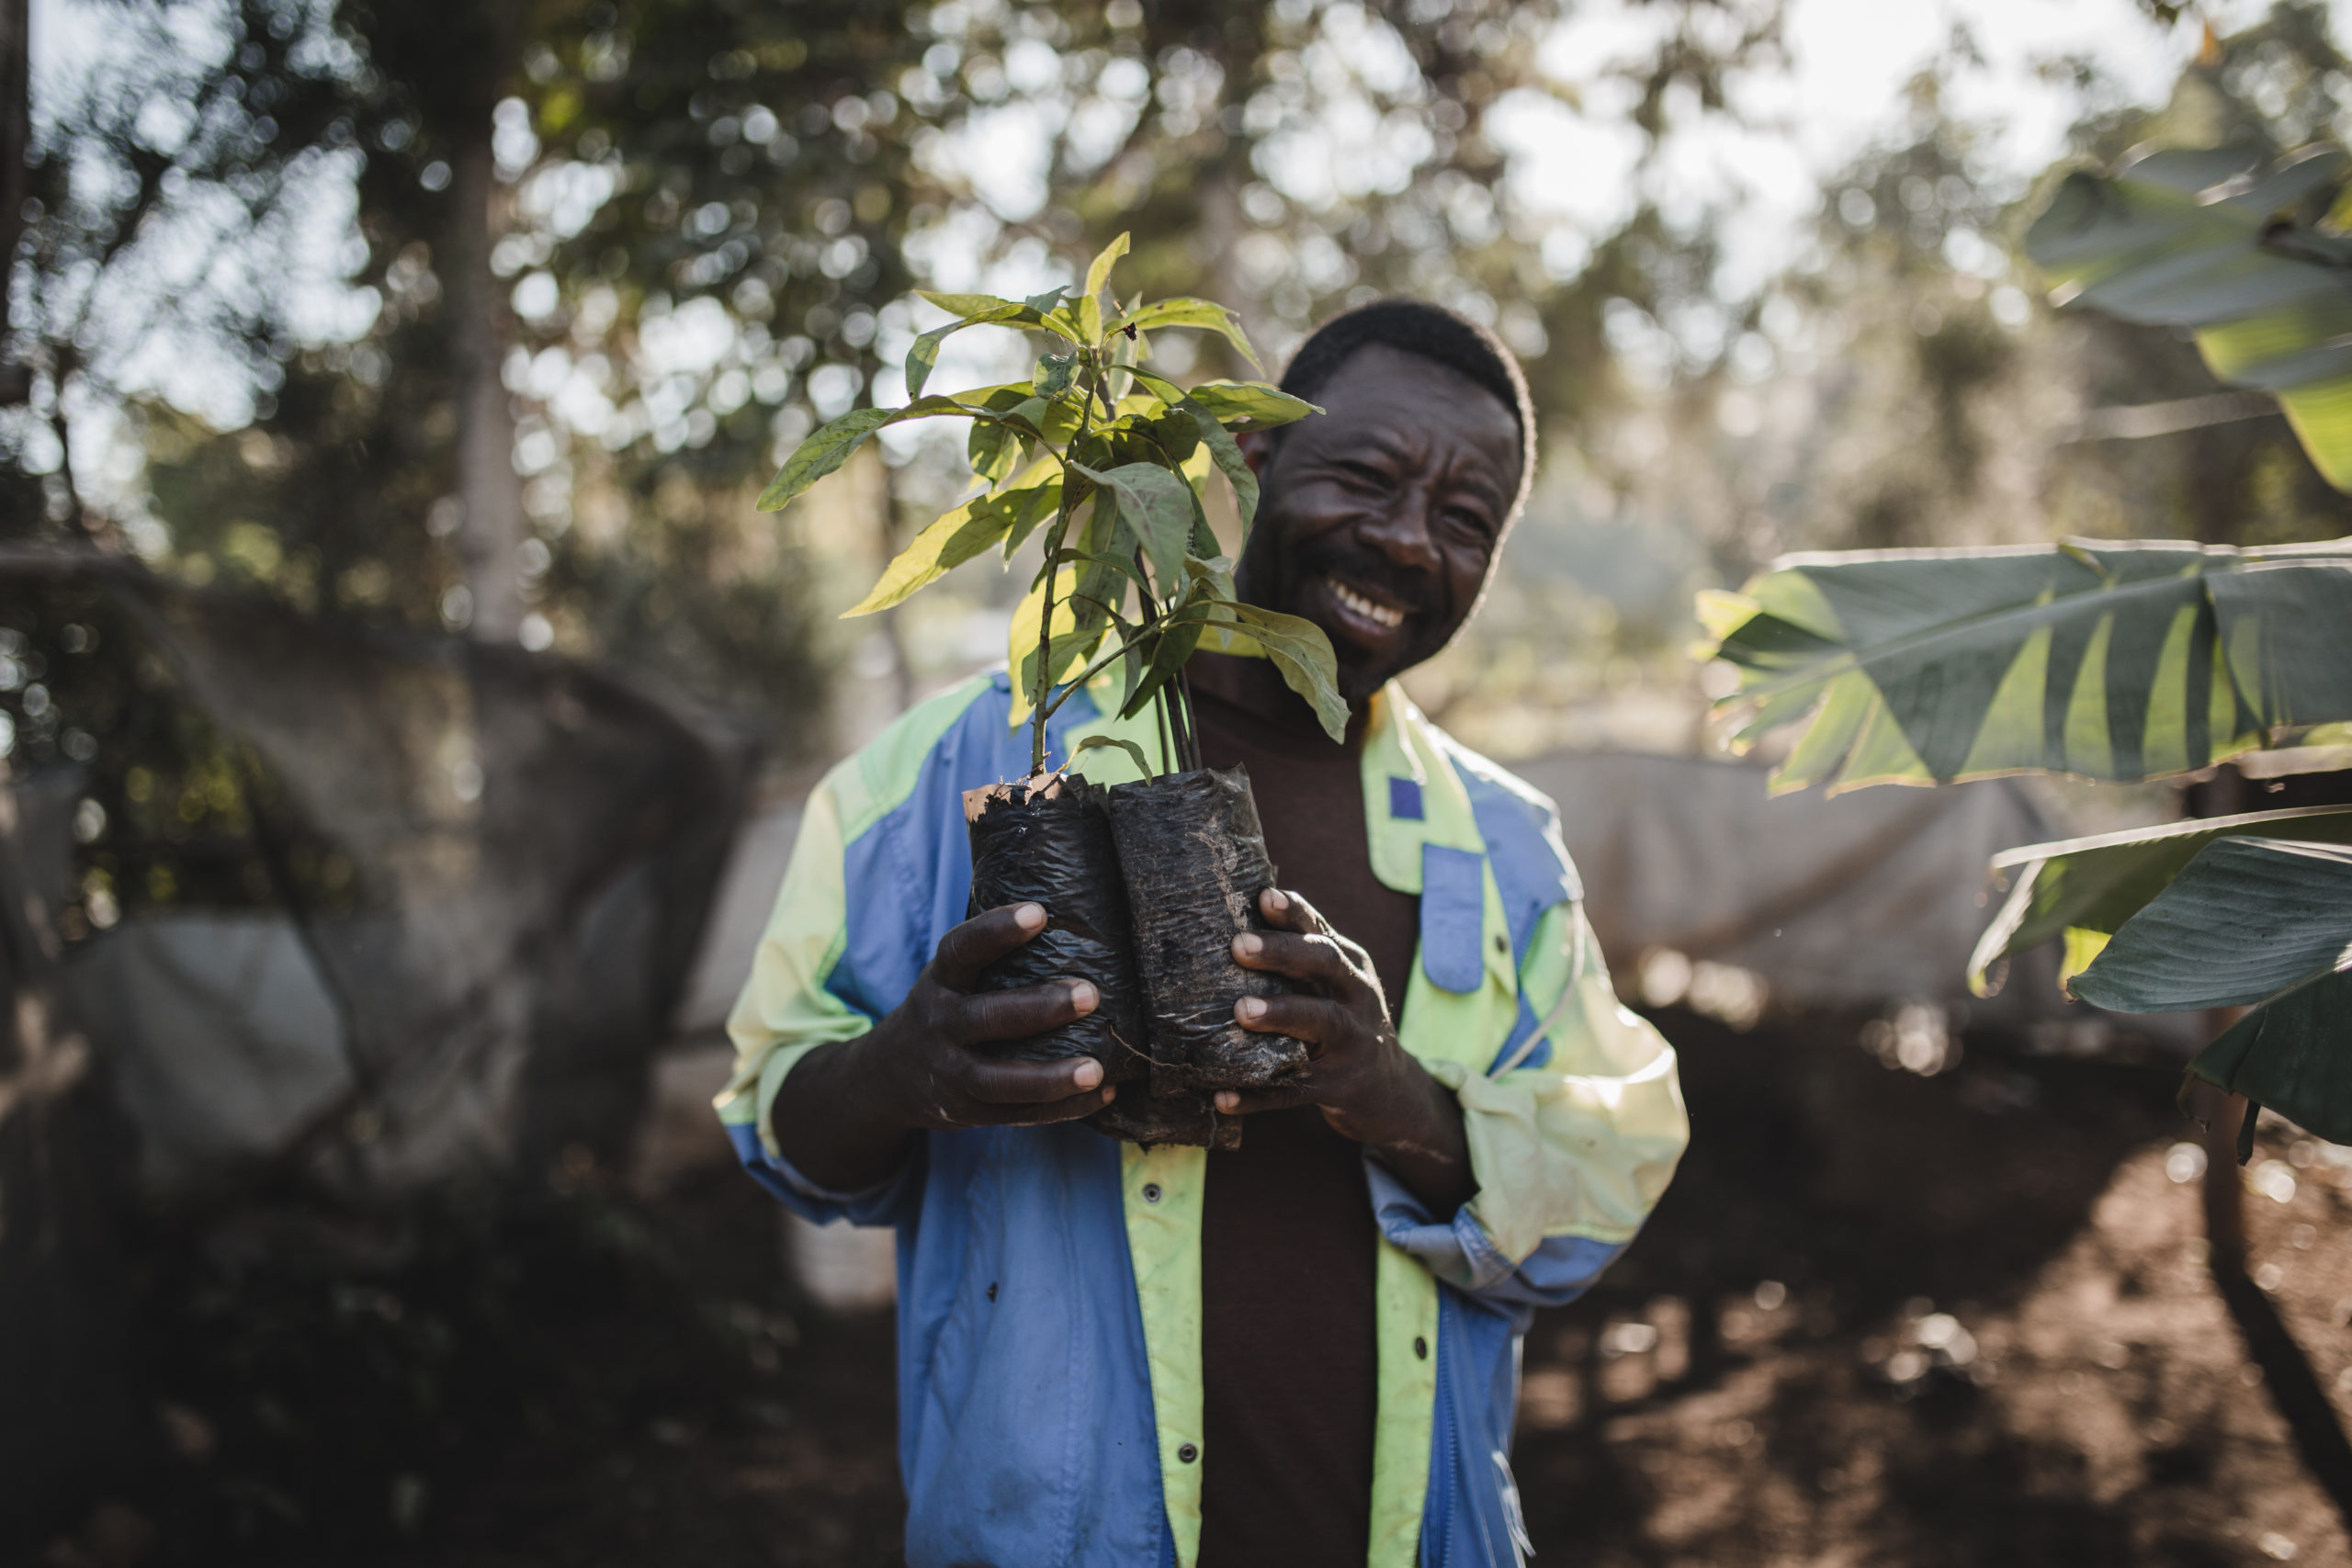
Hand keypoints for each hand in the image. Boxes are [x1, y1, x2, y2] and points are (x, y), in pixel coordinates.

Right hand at [770, 901, 1115, 1193]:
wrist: (886, 1078)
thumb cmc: (945, 1006)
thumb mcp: (950, 972)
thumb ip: (993, 947)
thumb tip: (1066, 884)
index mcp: (938, 980)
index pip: (961, 950)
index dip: (996, 931)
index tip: (1039, 912)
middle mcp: (939, 1025)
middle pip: (986, 1019)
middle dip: (1038, 1009)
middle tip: (1091, 993)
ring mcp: (950, 1074)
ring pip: (1000, 1080)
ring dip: (1051, 1076)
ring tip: (1099, 1066)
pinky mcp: (968, 1111)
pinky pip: (1016, 1115)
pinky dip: (1058, 1109)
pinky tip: (1101, 1093)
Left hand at [1218, 890, 1459, 1156]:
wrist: (1390, 1089)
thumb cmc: (1343, 1022)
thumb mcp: (1334, 986)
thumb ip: (1299, 956)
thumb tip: (1234, 919)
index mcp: (1349, 965)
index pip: (1320, 930)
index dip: (1294, 913)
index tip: (1264, 897)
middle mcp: (1358, 996)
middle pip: (1326, 964)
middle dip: (1283, 952)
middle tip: (1239, 946)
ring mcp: (1355, 1041)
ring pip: (1320, 1020)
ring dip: (1281, 1013)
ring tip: (1241, 1011)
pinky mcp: (1342, 1085)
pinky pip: (1297, 1089)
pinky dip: (1259, 1095)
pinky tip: (1223, 1097)